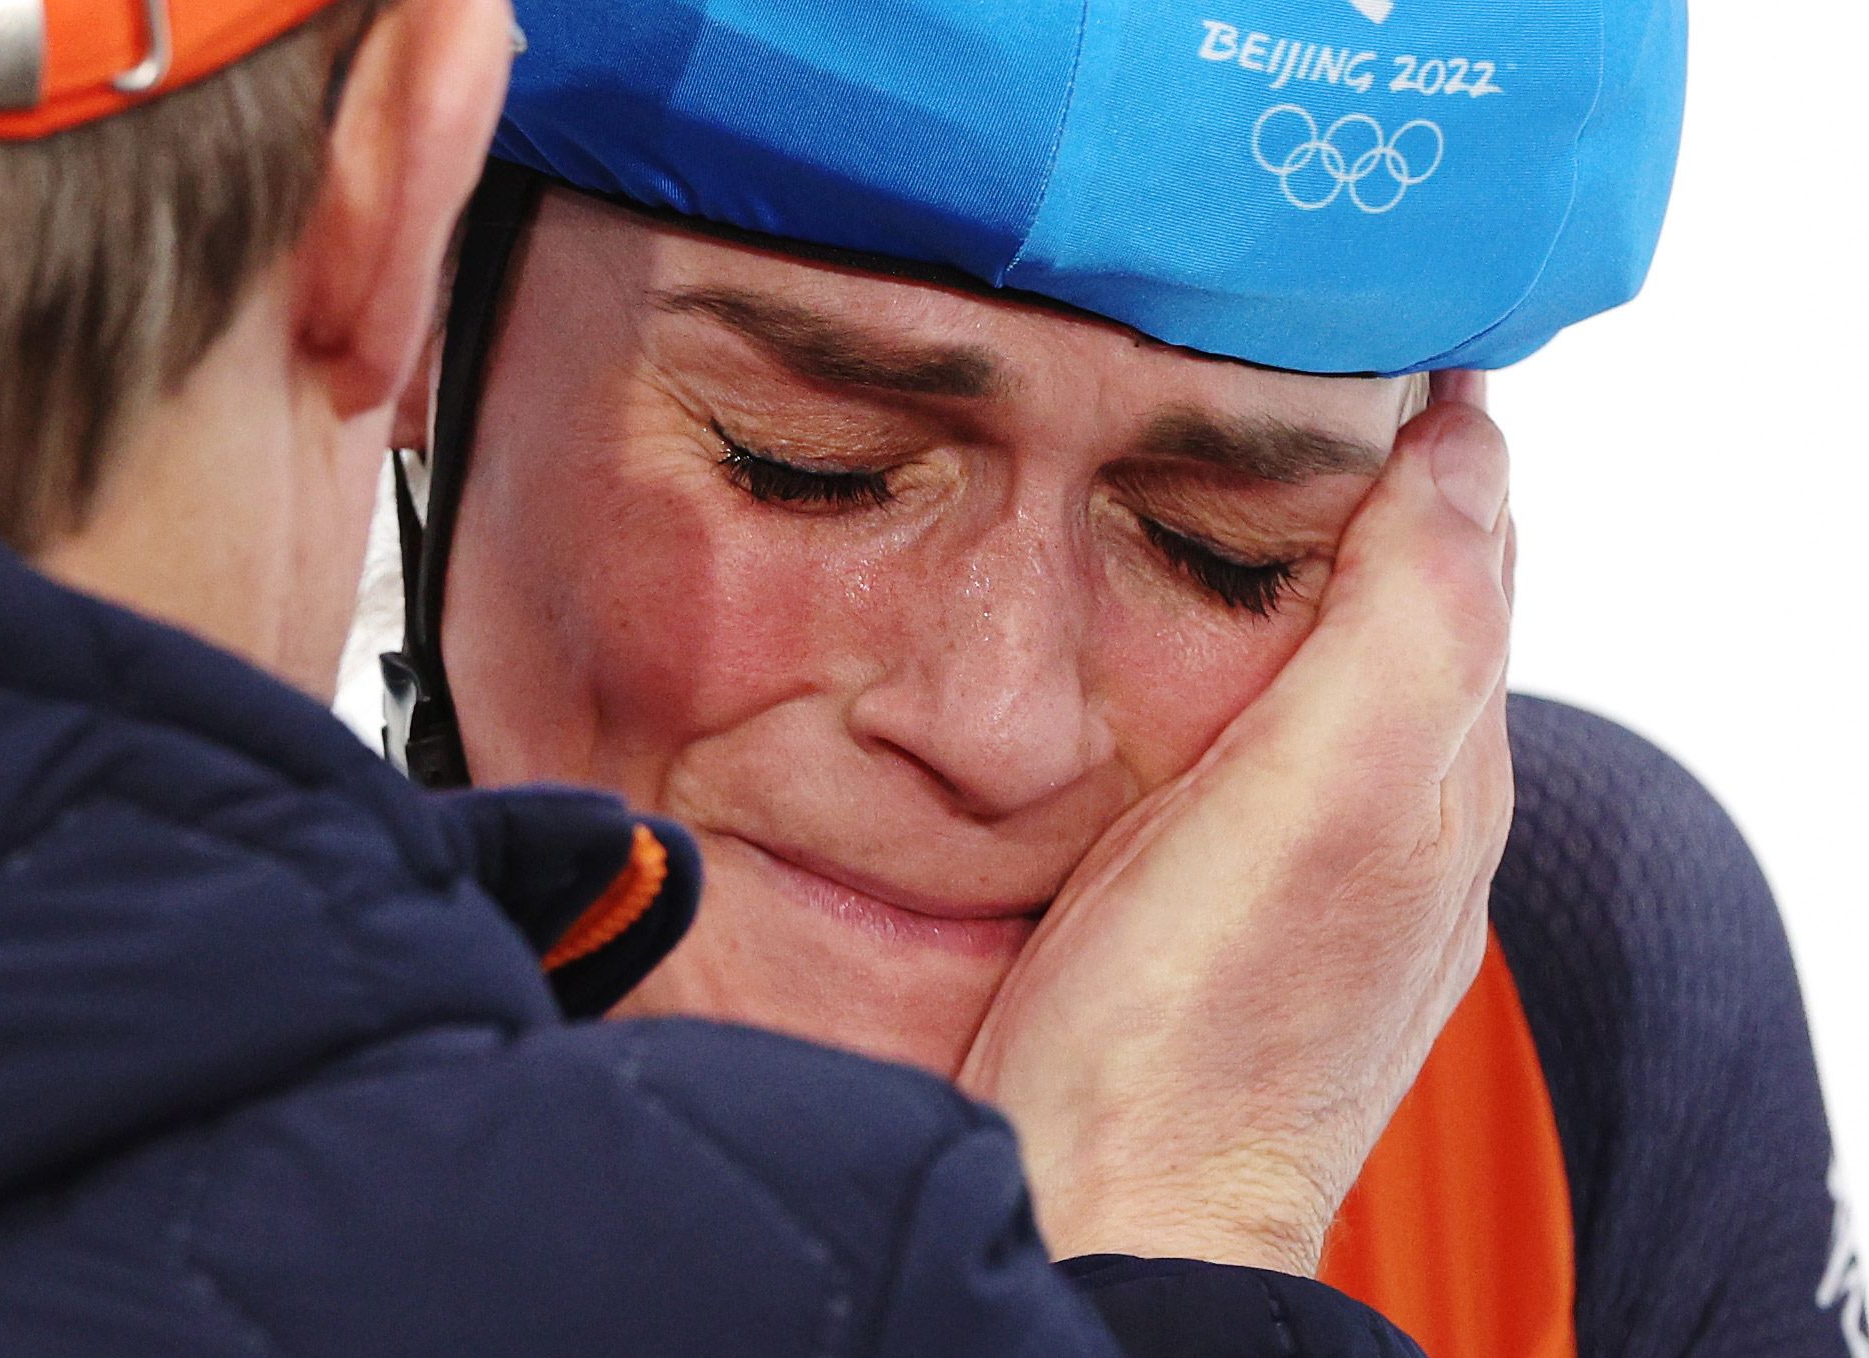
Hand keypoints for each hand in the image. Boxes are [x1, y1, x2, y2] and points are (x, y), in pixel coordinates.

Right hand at [957, 379, 1514, 1275]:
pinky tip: (1157, 631)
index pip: (1465, 542)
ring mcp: (1301, 851)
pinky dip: (1221, 646)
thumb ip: (1405, 621)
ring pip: (1315, 657)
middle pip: (1397, 594)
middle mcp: (1390, 803)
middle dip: (1355, 475)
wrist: (1105, 1204)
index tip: (1351, 318)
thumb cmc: (1198, 1025)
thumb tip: (1462, 449)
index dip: (1422, 425)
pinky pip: (1243, 724)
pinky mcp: (1209, 884)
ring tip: (1206, 461)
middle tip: (1264, 363)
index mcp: (1441, 763)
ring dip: (1284, 558)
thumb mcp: (1324, 797)